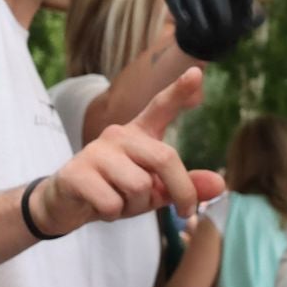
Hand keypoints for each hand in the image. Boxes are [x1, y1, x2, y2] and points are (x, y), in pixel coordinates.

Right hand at [32, 70, 224, 234]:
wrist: (66, 205)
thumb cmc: (116, 192)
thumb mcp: (155, 192)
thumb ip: (185, 186)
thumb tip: (220, 183)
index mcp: (139, 135)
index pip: (160, 107)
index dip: (179, 91)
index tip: (197, 72)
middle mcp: (118, 135)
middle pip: (165, 158)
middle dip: (181, 191)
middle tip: (184, 213)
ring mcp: (95, 151)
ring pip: (138, 186)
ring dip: (135, 207)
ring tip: (120, 202)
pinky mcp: (76, 172)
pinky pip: (112, 203)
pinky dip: (113, 214)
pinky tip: (99, 207)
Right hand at [165, 0, 266, 60]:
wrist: (212, 33)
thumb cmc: (236, 21)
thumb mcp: (251, 19)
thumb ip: (253, 14)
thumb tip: (245, 12)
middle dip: (217, 0)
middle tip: (226, 24)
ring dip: (200, 13)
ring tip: (208, 32)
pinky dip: (181, 13)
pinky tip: (190, 25)